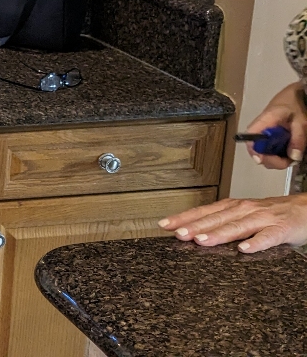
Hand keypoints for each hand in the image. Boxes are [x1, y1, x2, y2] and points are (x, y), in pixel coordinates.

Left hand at [159, 193, 306, 252]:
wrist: (305, 208)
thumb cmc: (272, 214)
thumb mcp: (244, 215)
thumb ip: (223, 223)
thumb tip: (193, 233)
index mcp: (233, 207)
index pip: (203, 211)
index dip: (184, 218)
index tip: (164, 225)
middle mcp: (245, 210)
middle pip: (216, 218)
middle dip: (195, 226)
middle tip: (178, 234)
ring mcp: (263, 219)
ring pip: (237, 226)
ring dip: (218, 233)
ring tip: (202, 240)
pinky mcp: (281, 229)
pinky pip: (267, 237)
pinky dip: (255, 242)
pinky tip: (244, 249)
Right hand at [245, 83, 306, 167]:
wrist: (294, 96)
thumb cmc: (294, 104)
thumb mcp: (301, 121)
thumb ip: (298, 138)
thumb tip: (294, 156)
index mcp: (262, 124)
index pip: (251, 142)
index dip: (258, 154)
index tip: (273, 161)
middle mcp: (258, 131)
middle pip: (257, 152)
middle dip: (273, 161)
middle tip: (290, 159)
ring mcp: (262, 136)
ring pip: (264, 154)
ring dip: (278, 159)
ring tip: (292, 155)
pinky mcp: (268, 138)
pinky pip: (270, 151)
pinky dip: (280, 155)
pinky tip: (289, 151)